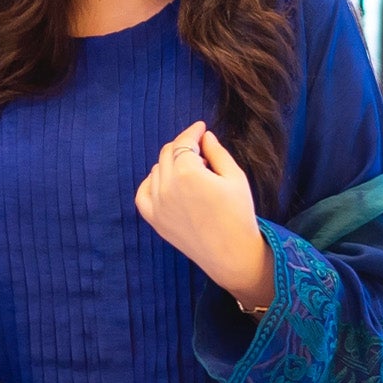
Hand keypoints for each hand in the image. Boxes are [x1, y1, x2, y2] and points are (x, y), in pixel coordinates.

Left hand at [135, 120, 274, 311]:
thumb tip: (204, 137)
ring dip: (171, 164)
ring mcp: (157, 204)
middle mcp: (167, 186)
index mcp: (188, 173)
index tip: (200, 127)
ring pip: (156, 170)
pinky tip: (166, 183)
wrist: (232, 255)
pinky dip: (151, 184)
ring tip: (191, 171)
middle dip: (183, 146)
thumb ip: (217, 152)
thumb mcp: (235, 177)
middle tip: (200, 149)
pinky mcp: (155, 220)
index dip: (193, 132)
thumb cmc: (239, 215)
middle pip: (168, 153)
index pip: (184, 142)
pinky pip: (143, 193)